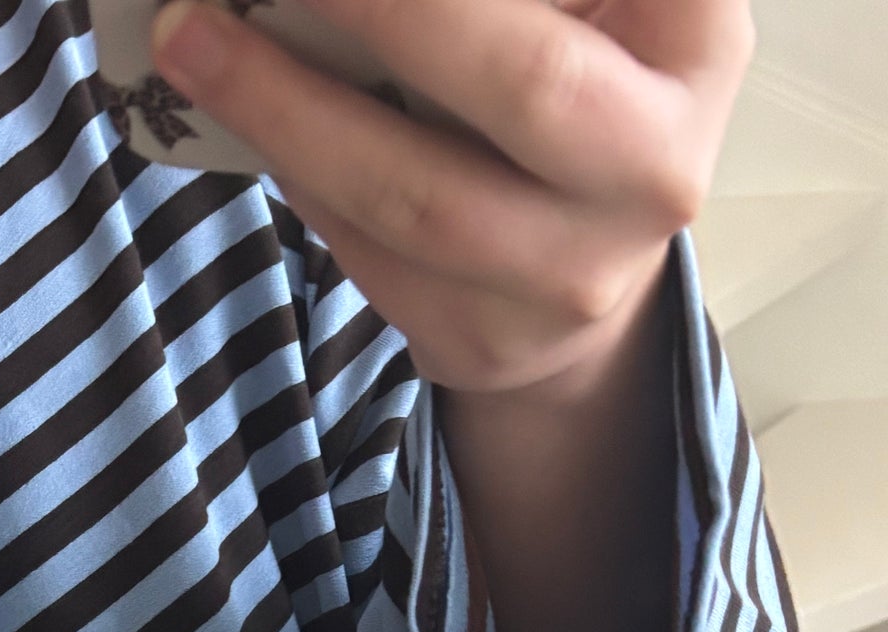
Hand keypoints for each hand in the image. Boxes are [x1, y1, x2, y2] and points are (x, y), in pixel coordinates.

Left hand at [150, 0, 753, 397]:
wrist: (584, 263)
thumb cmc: (569, 82)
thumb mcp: (571, 10)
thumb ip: (492, 3)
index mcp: (696, 41)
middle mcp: (655, 166)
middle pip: (521, 83)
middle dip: (387, 10)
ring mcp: (574, 274)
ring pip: (414, 192)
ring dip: (285, 106)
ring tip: (192, 35)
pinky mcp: (485, 341)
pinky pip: (365, 251)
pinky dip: (292, 168)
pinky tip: (240, 110)